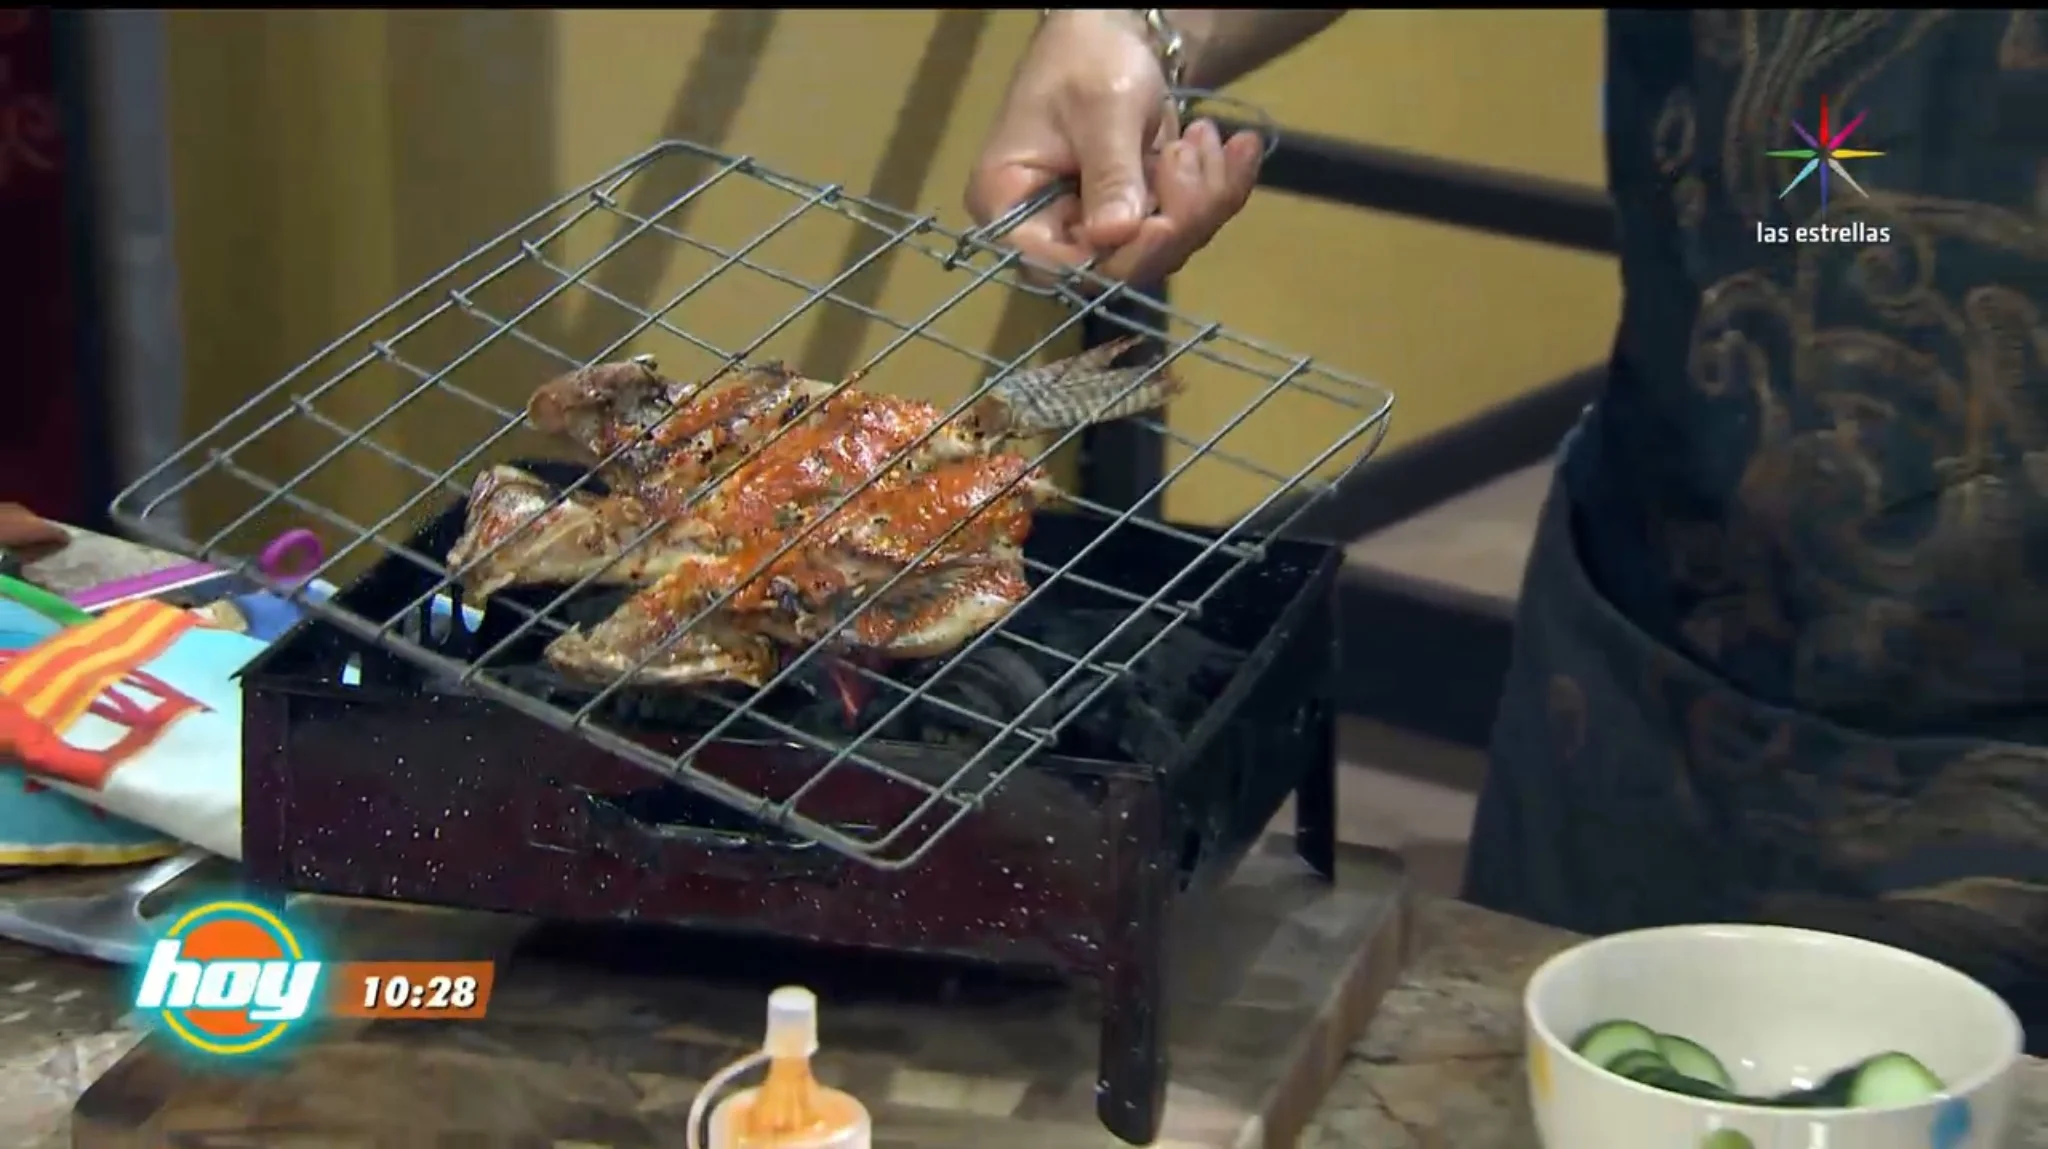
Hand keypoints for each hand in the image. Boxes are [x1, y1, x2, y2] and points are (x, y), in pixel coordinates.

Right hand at [964, 10, 1264, 286]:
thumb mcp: (1102, 108)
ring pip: (1163, 248)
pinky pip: (1185, 225)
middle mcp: (1049, 227)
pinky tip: (1237, 148)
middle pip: (1120, 264)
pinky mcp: (1136, 216)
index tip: (1164, 223)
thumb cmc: (1087, 57)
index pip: (1059, 265)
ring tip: (1207, 135)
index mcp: (1010, 203)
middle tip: (1196, 152)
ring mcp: (1096, 225)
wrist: (1109, 31)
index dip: (1116, 258)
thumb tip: (1115, 235)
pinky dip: (1218, 188)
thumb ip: (1109, 172)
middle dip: (1176, 216)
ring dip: (1204, 196)